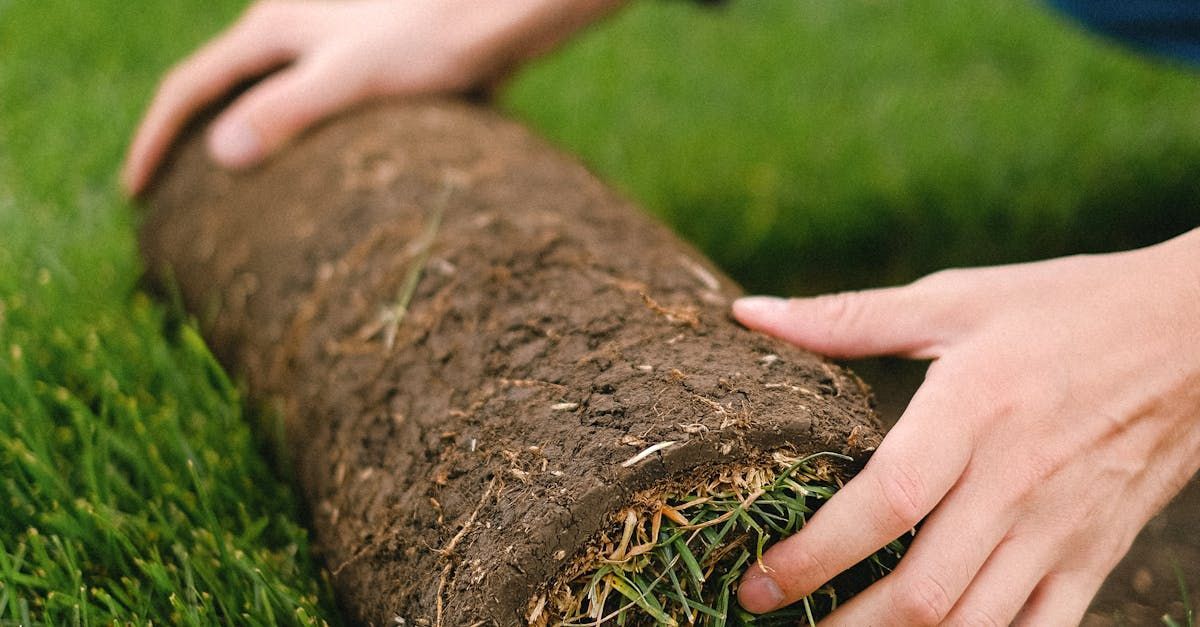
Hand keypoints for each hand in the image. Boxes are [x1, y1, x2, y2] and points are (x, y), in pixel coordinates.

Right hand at [121, 0, 621, 195]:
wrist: (494, 11)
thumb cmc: (430, 36)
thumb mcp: (352, 76)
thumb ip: (288, 110)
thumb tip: (221, 156)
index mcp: (271, 27)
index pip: (189, 87)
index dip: (155, 141)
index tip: (136, 194)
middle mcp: (289, 24)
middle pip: (219, 84)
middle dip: (189, 138)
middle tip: (171, 196)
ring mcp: (326, 35)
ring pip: (263, 90)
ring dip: (240, 134)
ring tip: (233, 191)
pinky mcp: (363, 52)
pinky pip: (306, 97)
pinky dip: (288, 132)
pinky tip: (310, 167)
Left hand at [733, 228, 1199, 624]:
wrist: (1196, 333)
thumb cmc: (1066, 309)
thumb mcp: (956, 299)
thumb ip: (848, 317)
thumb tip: (750, 313)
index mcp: (974, 410)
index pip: (887, 503)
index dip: (814, 555)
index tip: (758, 582)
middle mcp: (1018, 481)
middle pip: (925, 589)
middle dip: (843, 624)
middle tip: (774, 625)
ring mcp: (1062, 528)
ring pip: (975, 624)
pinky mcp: (1096, 555)